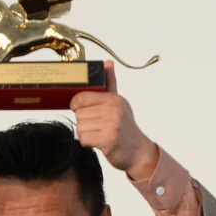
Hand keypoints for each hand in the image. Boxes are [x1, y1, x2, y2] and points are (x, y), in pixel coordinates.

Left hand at [70, 62, 157, 179]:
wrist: (138, 152)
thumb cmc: (125, 128)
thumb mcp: (119, 103)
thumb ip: (111, 84)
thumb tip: (107, 63)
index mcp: (114, 99)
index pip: (82, 97)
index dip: (77, 105)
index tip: (83, 112)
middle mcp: (113, 110)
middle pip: (79, 114)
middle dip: (84, 123)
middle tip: (96, 127)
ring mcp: (111, 125)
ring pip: (80, 127)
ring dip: (85, 133)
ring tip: (98, 134)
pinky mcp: (108, 140)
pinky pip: (83, 138)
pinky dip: (87, 143)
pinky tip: (97, 142)